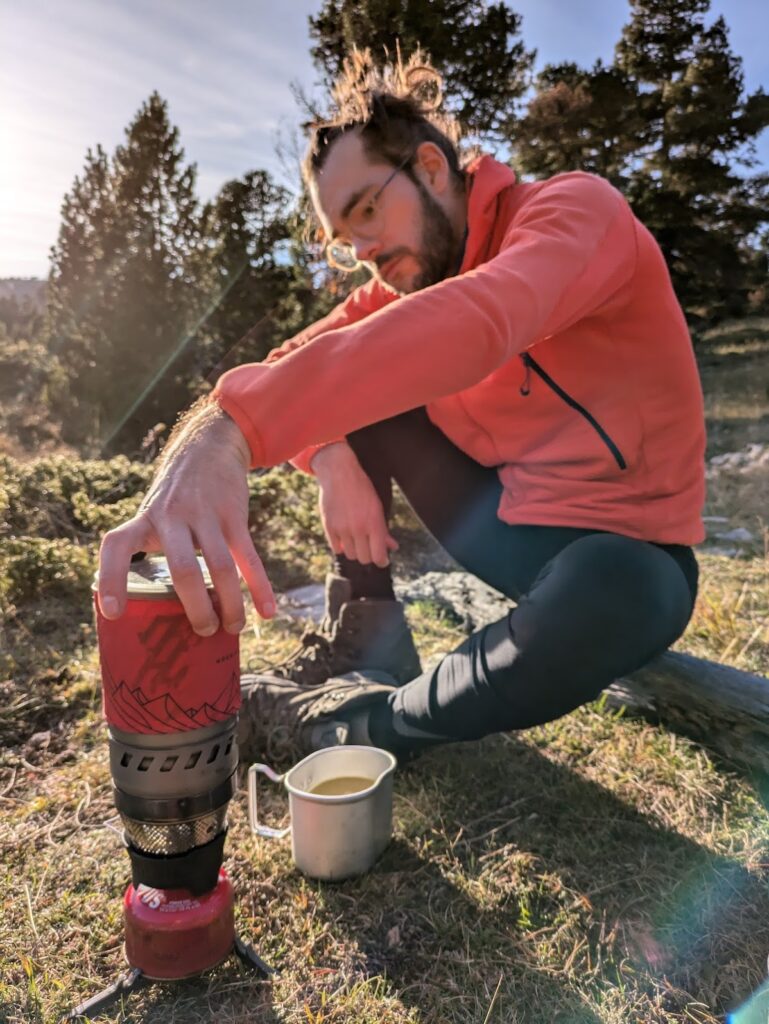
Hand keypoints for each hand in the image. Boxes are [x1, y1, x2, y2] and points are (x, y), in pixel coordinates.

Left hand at [97, 402, 274, 635]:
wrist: (208, 448)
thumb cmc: (175, 498)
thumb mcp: (152, 514)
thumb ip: (149, 550)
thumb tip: (148, 608)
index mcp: (145, 520)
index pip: (117, 547)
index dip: (111, 580)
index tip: (112, 613)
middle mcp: (172, 516)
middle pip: (183, 570)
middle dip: (195, 608)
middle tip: (203, 632)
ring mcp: (206, 515)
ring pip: (221, 567)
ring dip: (230, 604)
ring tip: (232, 628)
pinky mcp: (234, 515)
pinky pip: (249, 558)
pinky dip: (260, 587)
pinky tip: (267, 612)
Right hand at [312, 442, 398, 567]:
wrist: (340, 474)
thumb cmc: (362, 489)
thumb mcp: (377, 508)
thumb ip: (383, 530)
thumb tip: (393, 547)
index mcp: (374, 524)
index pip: (379, 556)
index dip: (382, 560)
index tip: (382, 559)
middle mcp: (358, 528)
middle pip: (364, 558)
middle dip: (368, 555)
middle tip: (368, 547)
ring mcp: (342, 529)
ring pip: (350, 555)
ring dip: (354, 550)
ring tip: (356, 540)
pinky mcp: (329, 527)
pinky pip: (336, 549)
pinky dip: (341, 546)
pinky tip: (345, 538)